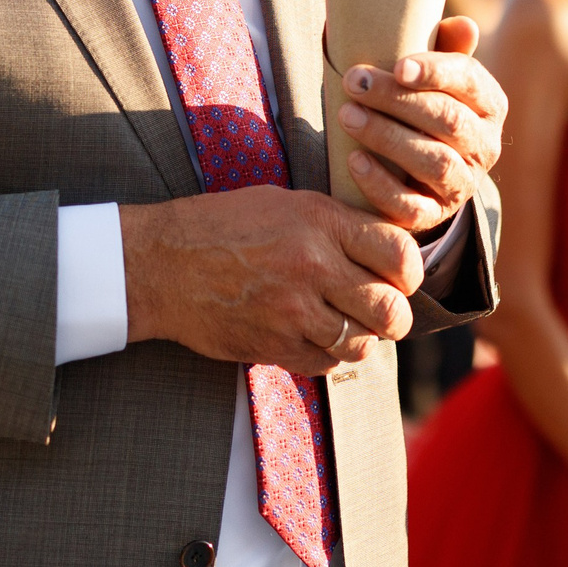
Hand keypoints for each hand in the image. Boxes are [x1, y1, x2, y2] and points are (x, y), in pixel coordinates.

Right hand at [123, 187, 423, 376]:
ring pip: (361, 343)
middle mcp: (313, 266)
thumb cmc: (221, 226)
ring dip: (361, 338)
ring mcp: (292, 311)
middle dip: (394, 315)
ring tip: (345, 324)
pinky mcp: (272, 345)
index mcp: (320, 222)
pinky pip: (325, 364)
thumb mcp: (284, 203)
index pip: (399, 253)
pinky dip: (327, 356)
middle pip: (390, 309)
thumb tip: (386, 252)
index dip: (408, 271)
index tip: (400, 277)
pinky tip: (313, 337)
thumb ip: (336, 225)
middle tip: (383, 311)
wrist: (159, 263)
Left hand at [337, 16, 505, 234]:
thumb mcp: (437, 77)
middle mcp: (485, 146)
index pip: (470, 82)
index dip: (436, 73)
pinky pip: (413, 207)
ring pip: (434, 162)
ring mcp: (462, 184)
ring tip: (347, 116)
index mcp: (489, 105)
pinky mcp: (434, 215)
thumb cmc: (423, 106)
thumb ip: (447, 49)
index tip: (398, 66)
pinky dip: (381, 185)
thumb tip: (464, 26)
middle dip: (399, 101)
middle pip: (449, 121)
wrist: (421, 172)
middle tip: (355, 83)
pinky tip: (354, 161)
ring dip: (388, 137)